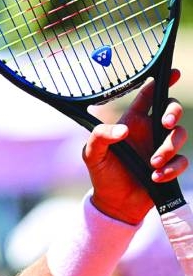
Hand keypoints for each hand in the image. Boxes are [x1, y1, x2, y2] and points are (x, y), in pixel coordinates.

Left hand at [86, 69, 187, 222]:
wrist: (115, 202)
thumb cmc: (102, 173)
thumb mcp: (92, 154)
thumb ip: (100, 137)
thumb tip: (123, 130)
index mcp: (131, 122)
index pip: (148, 96)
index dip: (160, 81)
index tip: (173, 72)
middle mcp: (149, 131)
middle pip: (171, 110)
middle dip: (174, 112)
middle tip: (166, 123)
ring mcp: (161, 147)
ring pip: (180, 135)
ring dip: (168, 148)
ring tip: (152, 163)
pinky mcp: (171, 166)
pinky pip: (182, 161)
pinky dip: (172, 168)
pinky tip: (156, 177)